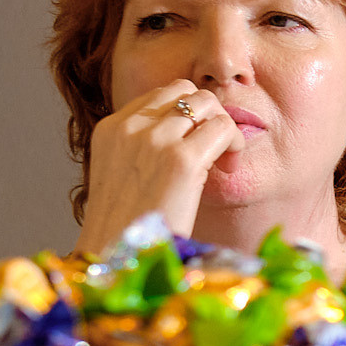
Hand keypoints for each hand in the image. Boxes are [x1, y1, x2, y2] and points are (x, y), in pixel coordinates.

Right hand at [75, 80, 245, 251]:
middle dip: (209, 117)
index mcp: (110, 128)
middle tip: (216, 154)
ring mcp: (154, 139)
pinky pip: (223, 128)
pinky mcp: (181, 159)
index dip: (187, 116)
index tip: (194, 148)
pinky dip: (234, 144)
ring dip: (224, 129)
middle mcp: (129, 126)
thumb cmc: (127, 226)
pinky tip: (228, 170)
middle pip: (186, 92)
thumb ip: (143, 150)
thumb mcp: (123, 175)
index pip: (160, 95)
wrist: (117, 254)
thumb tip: (185, 136)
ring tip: (224, 163)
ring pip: (208, 103)